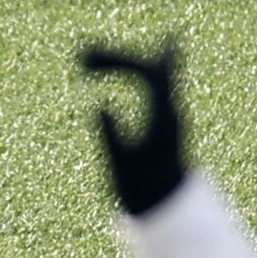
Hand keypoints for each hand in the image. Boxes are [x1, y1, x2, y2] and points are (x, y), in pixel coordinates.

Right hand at [79, 37, 191, 216]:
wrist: (170, 209)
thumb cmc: (143, 189)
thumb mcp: (121, 166)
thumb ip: (112, 137)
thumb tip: (101, 106)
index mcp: (162, 119)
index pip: (144, 76)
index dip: (117, 64)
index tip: (85, 67)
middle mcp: (171, 110)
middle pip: (151, 69)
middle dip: (118, 58)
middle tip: (85, 53)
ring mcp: (171, 113)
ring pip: (157, 73)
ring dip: (127, 62)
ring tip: (100, 52)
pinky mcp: (167, 118)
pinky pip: (158, 82)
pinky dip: (144, 69)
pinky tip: (164, 49)